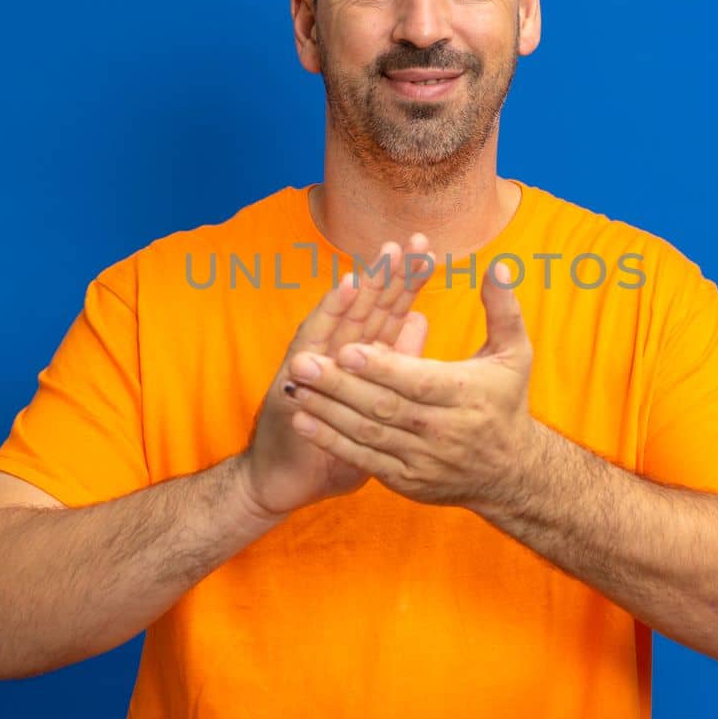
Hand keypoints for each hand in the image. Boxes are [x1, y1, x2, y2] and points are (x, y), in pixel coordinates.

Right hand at [240, 236, 432, 518]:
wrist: (288, 478)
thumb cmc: (335, 443)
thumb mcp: (377, 401)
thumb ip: (397, 360)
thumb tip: (419, 319)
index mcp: (360, 355)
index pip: (388, 311)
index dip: (408, 282)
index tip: (430, 252)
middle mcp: (337, 350)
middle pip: (370, 304)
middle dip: (392, 271)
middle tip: (415, 240)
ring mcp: (315, 359)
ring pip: (345, 314)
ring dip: (367, 281)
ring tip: (387, 253)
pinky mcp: (297, 374)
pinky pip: (316, 338)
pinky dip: (331, 311)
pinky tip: (346, 287)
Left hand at [281, 260, 541, 510]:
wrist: (510, 473)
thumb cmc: (506, 402)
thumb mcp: (514, 355)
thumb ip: (502, 310)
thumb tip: (498, 267)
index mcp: (466, 395)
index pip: (418, 381)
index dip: (382, 367)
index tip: (346, 349)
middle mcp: (444, 431)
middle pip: (384, 407)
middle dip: (339, 386)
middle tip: (302, 364)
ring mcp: (423, 460)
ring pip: (368, 434)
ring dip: (327, 411)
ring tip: (294, 388)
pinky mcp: (407, 481)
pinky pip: (364, 461)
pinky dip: (332, 442)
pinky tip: (304, 421)